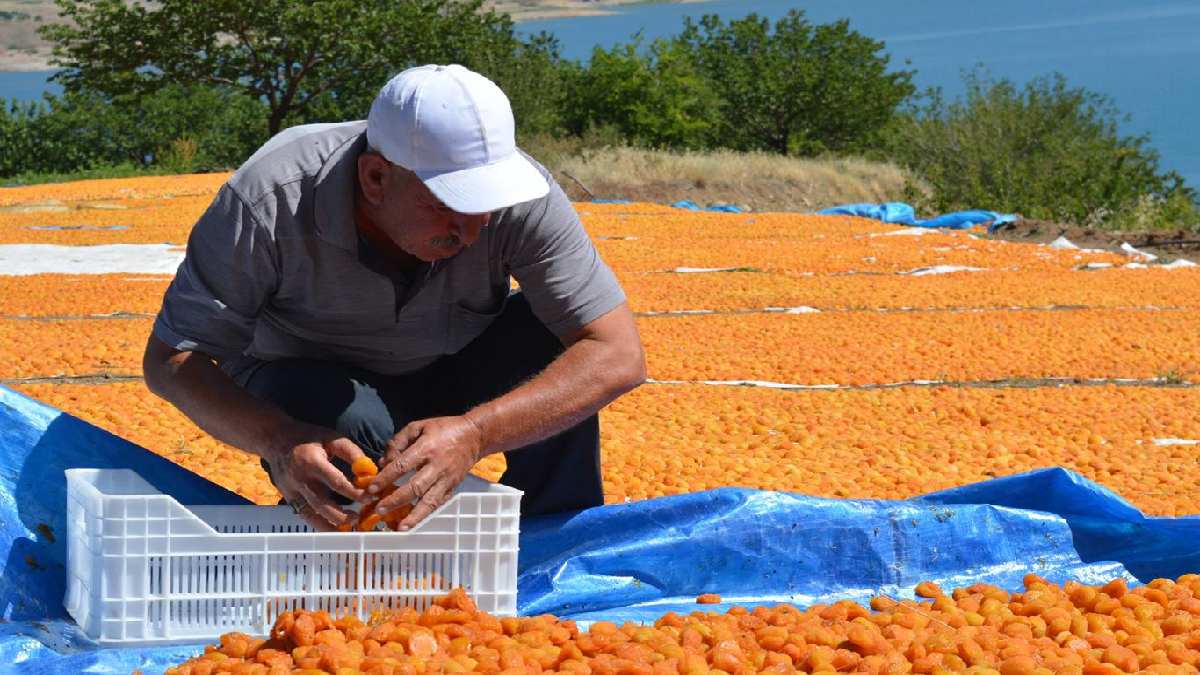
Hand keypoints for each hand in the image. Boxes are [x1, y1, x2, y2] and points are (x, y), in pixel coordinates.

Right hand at [264, 422, 366, 531]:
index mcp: (312, 462)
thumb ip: (351, 453)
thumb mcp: (332, 438)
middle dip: (343, 515)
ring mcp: (292, 491)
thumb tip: (369, 470)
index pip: (336, 482)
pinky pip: (305, 516)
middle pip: (322, 504)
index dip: (354, 492)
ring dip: (332, 524)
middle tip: (360, 518)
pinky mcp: (289, 498)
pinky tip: (334, 530)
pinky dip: (319, 525)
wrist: (276, 440)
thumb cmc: (308, 437)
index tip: (369, 497)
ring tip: (349, 527)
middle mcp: (300, 479)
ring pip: (312, 514)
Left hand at [365, 415, 484, 529]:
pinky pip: (439, 503)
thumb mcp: (418, 426)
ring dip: (414, 516)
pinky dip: (427, 515)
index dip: (386, 478)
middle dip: (395, 500)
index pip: (402, 466)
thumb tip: (383, 462)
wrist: (474, 436)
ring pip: (429, 501)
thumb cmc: (444, 429)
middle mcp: (437, 466)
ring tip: (400, 528)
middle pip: (414, 487)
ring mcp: (446, 478)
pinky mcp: (453, 487)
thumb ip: (398, 442)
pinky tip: (415, 523)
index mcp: (426, 448)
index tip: (371, 490)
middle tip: (379, 510)